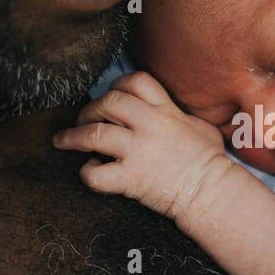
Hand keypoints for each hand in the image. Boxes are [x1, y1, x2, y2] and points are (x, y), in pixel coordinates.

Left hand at [52, 70, 228, 220]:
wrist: (212, 193)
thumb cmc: (210, 163)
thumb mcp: (201, 126)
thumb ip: (180, 114)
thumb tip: (170, 111)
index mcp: (166, 111)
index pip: (135, 82)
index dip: (117, 85)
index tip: (109, 96)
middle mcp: (149, 126)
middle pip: (108, 102)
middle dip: (89, 109)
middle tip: (83, 119)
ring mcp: (138, 151)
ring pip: (94, 134)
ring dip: (73, 136)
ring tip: (63, 141)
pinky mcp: (131, 178)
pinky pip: (96, 174)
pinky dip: (87, 173)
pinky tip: (90, 171)